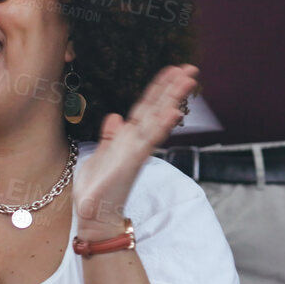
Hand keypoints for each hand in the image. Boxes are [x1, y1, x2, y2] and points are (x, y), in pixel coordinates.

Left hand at [72, 64, 196, 235]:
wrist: (93, 214)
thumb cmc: (97, 188)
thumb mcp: (100, 155)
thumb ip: (110, 136)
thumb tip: (115, 116)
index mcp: (128, 138)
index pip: (146, 107)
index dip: (159, 88)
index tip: (172, 70)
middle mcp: (136, 141)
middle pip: (157, 108)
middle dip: (173, 88)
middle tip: (190, 69)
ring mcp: (137, 150)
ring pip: (158, 119)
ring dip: (173, 99)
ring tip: (187, 80)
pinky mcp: (133, 161)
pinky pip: (150, 140)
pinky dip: (162, 126)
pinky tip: (172, 112)